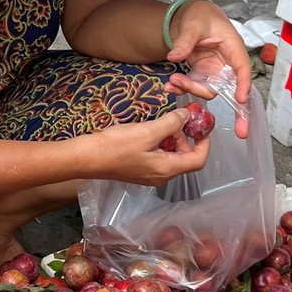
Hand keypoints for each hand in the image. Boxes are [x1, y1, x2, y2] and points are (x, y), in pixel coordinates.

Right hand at [85, 109, 210, 185]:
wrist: (87, 158)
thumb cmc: (116, 147)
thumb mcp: (148, 131)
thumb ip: (172, 123)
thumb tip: (187, 116)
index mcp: (167, 170)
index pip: (198, 160)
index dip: (204, 142)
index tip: (202, 125)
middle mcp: (161, 176)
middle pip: (185, 157)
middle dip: (186, 136)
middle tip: (178, 118)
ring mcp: (150, 174)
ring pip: (171, 155)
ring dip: (172, 137)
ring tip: (162, 121)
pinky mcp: (139, 169)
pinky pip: (158, 155)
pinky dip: (160, 141)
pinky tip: (150, 129)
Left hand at [165, 0, 252, 137]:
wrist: (191, 15)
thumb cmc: (200, 15)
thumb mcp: (193, 23)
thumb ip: (184, 40)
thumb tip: (175, 56)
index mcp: (233, 47)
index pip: (242, 68)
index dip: (243, 85)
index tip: (241, 100)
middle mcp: (227, 63)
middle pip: (228, 87)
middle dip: (218, 101)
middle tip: (196, 99)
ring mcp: (215, 71)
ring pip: (209, 90)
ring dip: (190, 90)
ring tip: (173, 82)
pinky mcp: (203, 74)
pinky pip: (196, 87)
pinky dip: (182, 89)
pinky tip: (170, 86)